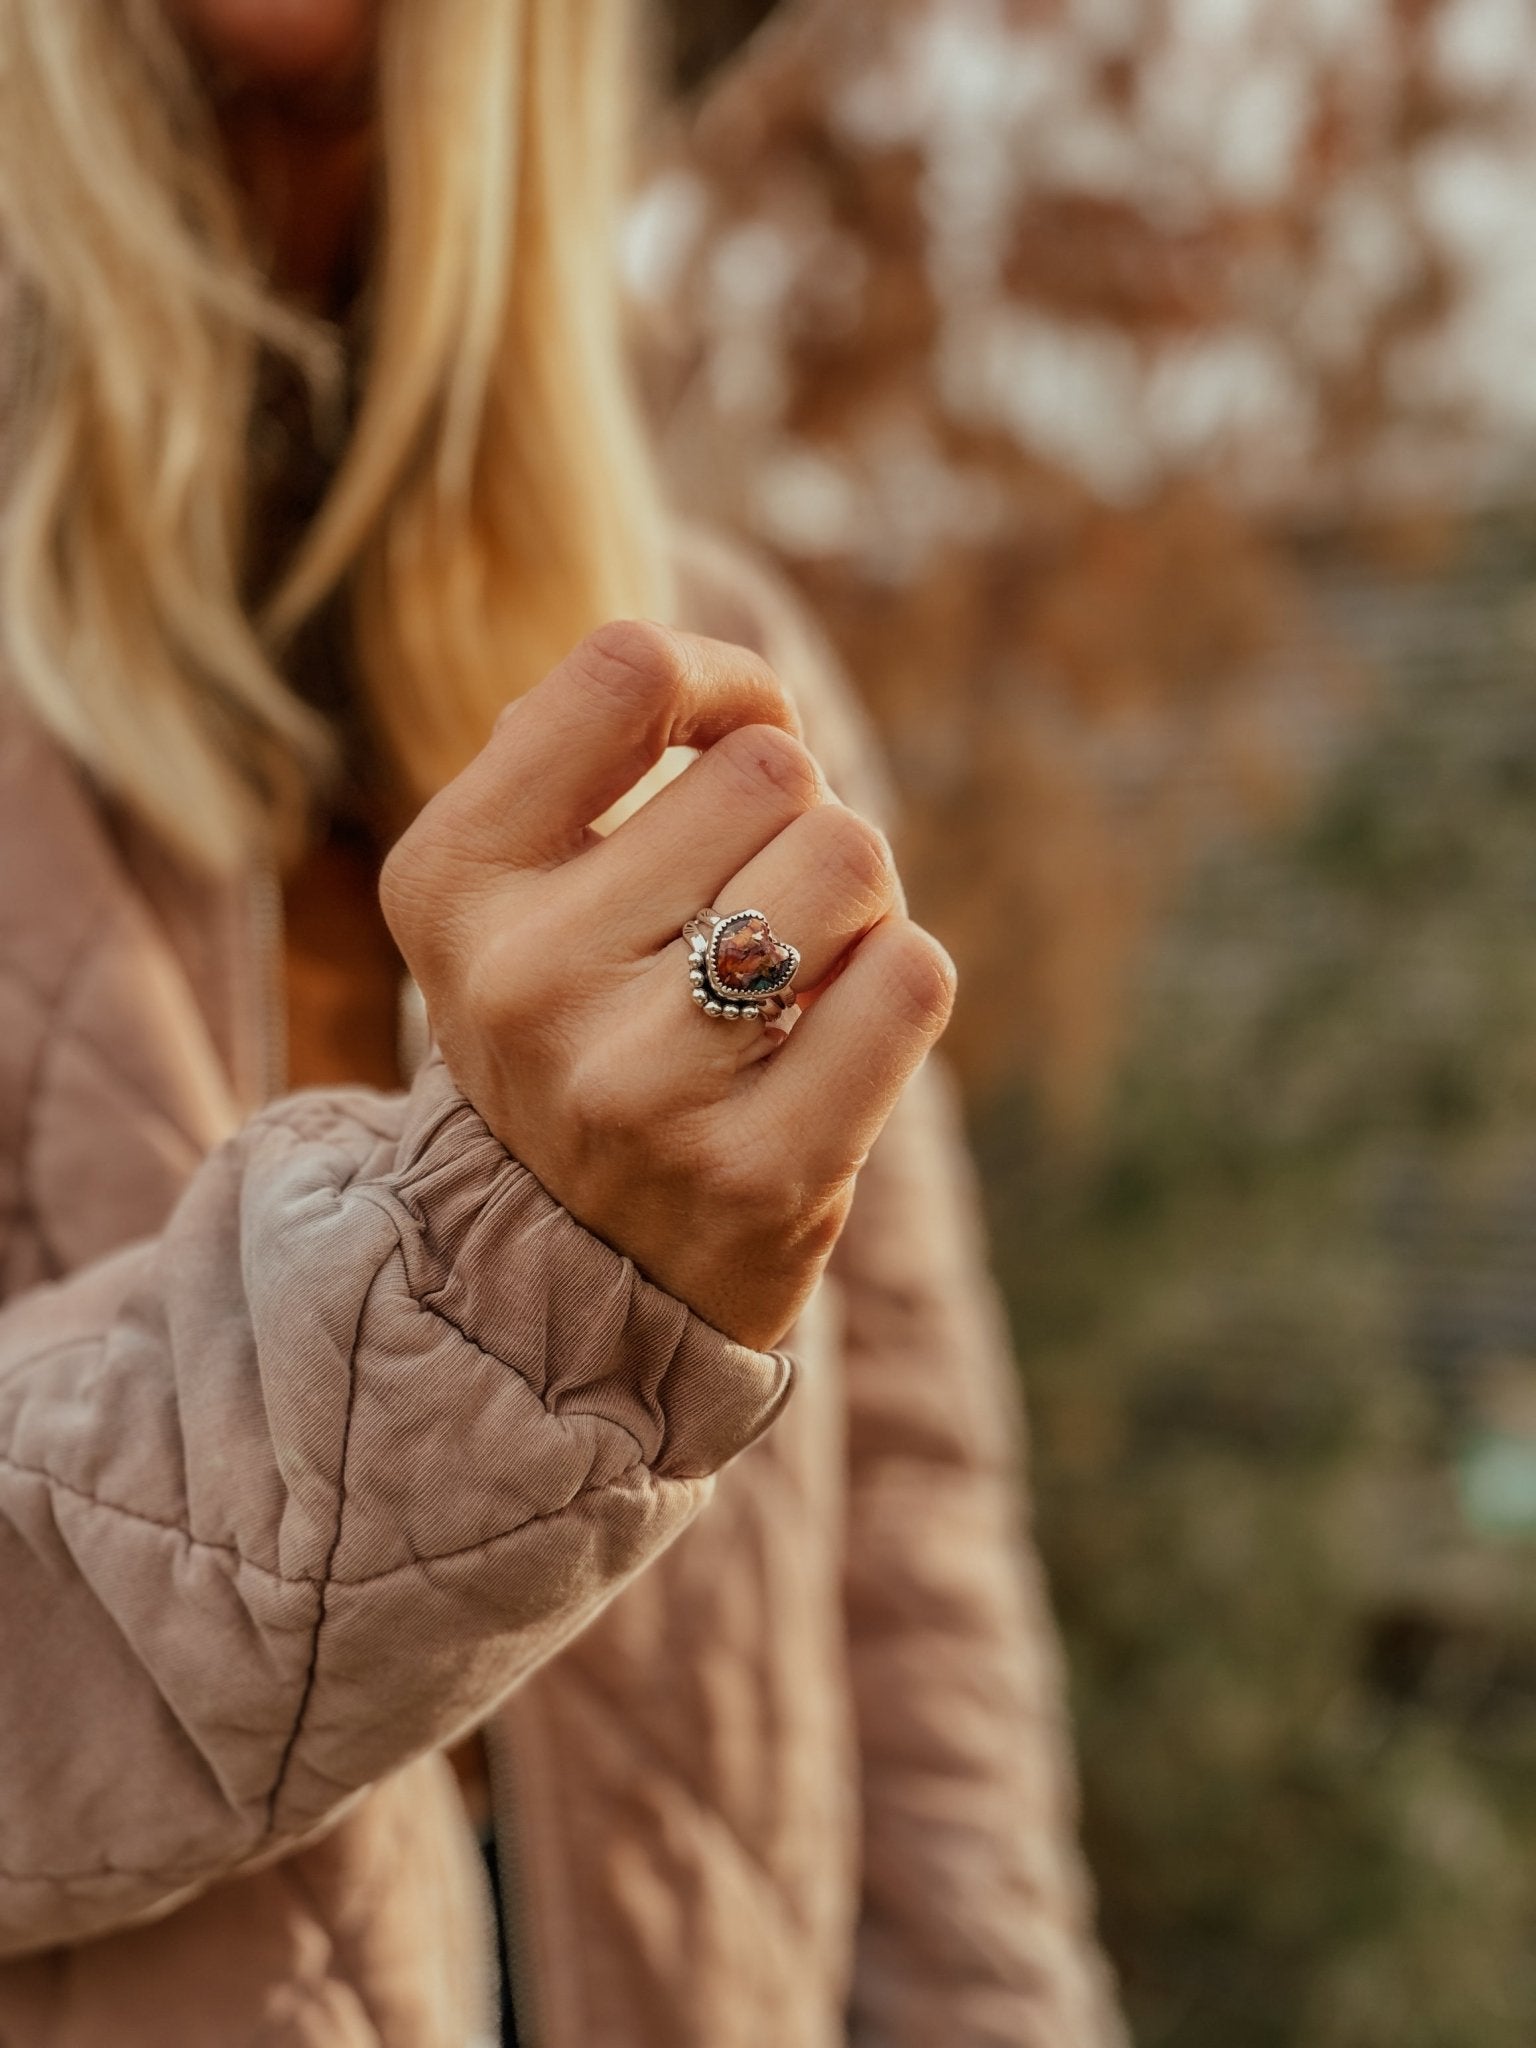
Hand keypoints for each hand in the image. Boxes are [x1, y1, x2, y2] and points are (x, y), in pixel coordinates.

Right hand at [380, 620, 954, 1349]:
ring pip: (848, 857)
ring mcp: (637, 1089)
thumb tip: (744, 691)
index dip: (721, 684)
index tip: (726, 744)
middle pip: (771, 770)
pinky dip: (898, 987)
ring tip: (796, 974)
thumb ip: (598, 750)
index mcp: (450, 882)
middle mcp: (520, 984)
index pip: (628, 668)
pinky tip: (831, 1041)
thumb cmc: (580, 1028)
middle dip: (797, 820)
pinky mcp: (760, 1174)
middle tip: (757, 908)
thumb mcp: (523, 887)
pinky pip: (913, 977)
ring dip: (857, 900)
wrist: (567, 1273)